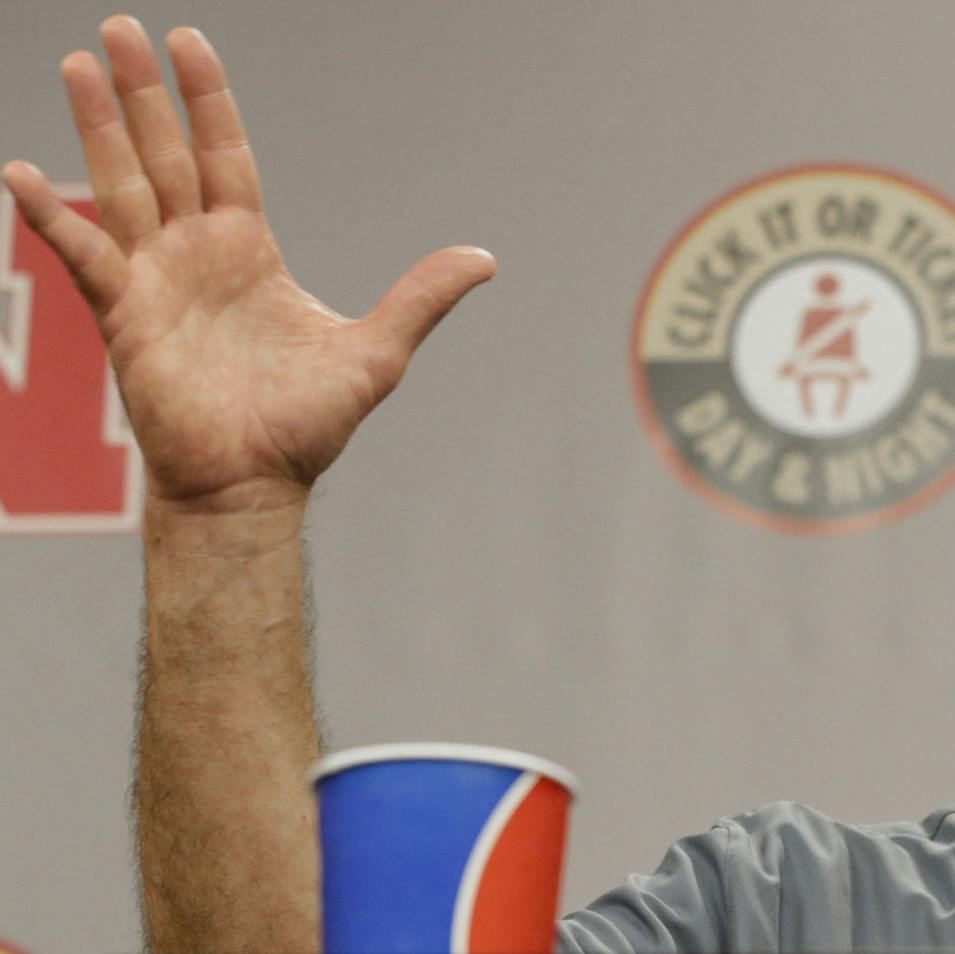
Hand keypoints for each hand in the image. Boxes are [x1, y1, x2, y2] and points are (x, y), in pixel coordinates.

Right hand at [0, 17, 494, 514]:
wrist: (257, 483)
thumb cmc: (305, 424)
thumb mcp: (377, 351)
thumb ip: (421, 298)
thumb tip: (485, 259)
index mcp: (248, 249)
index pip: (224, 155)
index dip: (208, 101)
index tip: (188, 42)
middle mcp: (194, 253)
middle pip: (165, 153)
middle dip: (144, 92)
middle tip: (119, 24)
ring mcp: (154, 279)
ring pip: (120, 184)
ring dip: (98, 125)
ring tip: (78, 62)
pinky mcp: (125, 315)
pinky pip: (83, 256)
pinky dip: (51, 217)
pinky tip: (20, 173)